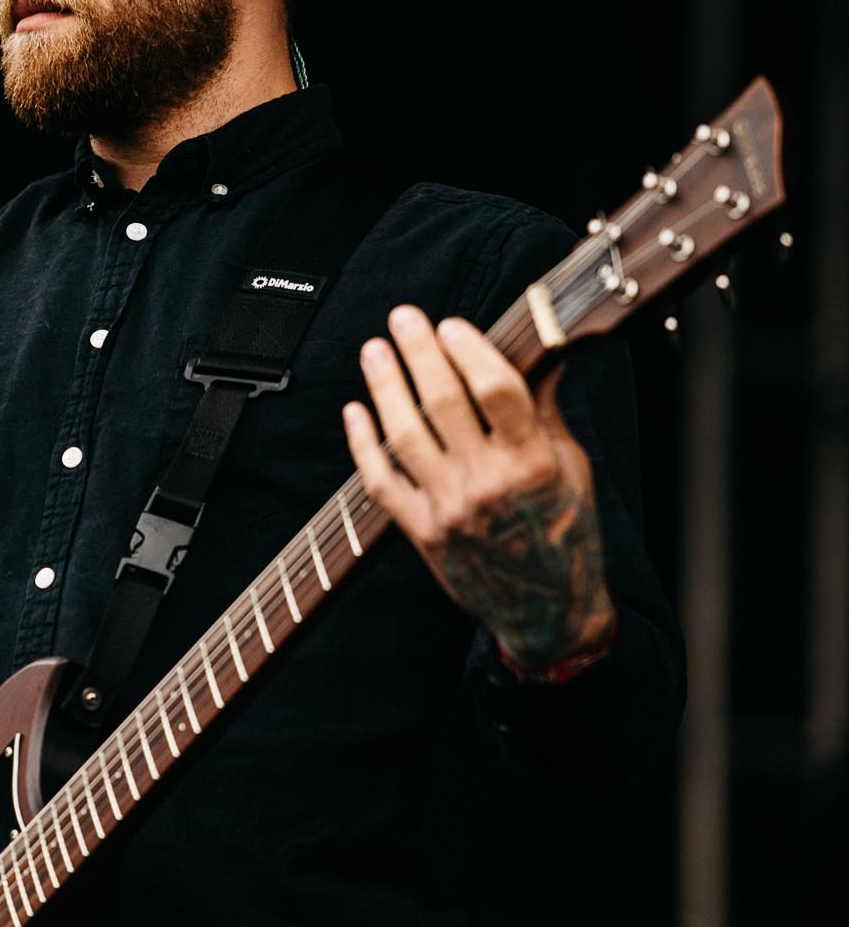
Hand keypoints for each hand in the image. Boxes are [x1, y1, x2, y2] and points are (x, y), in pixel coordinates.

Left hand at [342, 305, 615, 668]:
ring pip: (405, 436)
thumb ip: (544, 410)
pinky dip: (363, 444)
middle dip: (419, 352)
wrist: (546, 609)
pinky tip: (355, 411)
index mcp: (533, 462)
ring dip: (385, 387)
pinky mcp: (422, 534)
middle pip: (444, 403)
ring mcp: (450, 511)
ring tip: (374, 351)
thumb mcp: (571, 466)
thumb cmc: (564, 530)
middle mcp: (488, 484)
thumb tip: (540, 348)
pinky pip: (382, 483)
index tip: (450, 324)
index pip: (497, 391)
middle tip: (402, 317)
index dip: (470, 350)